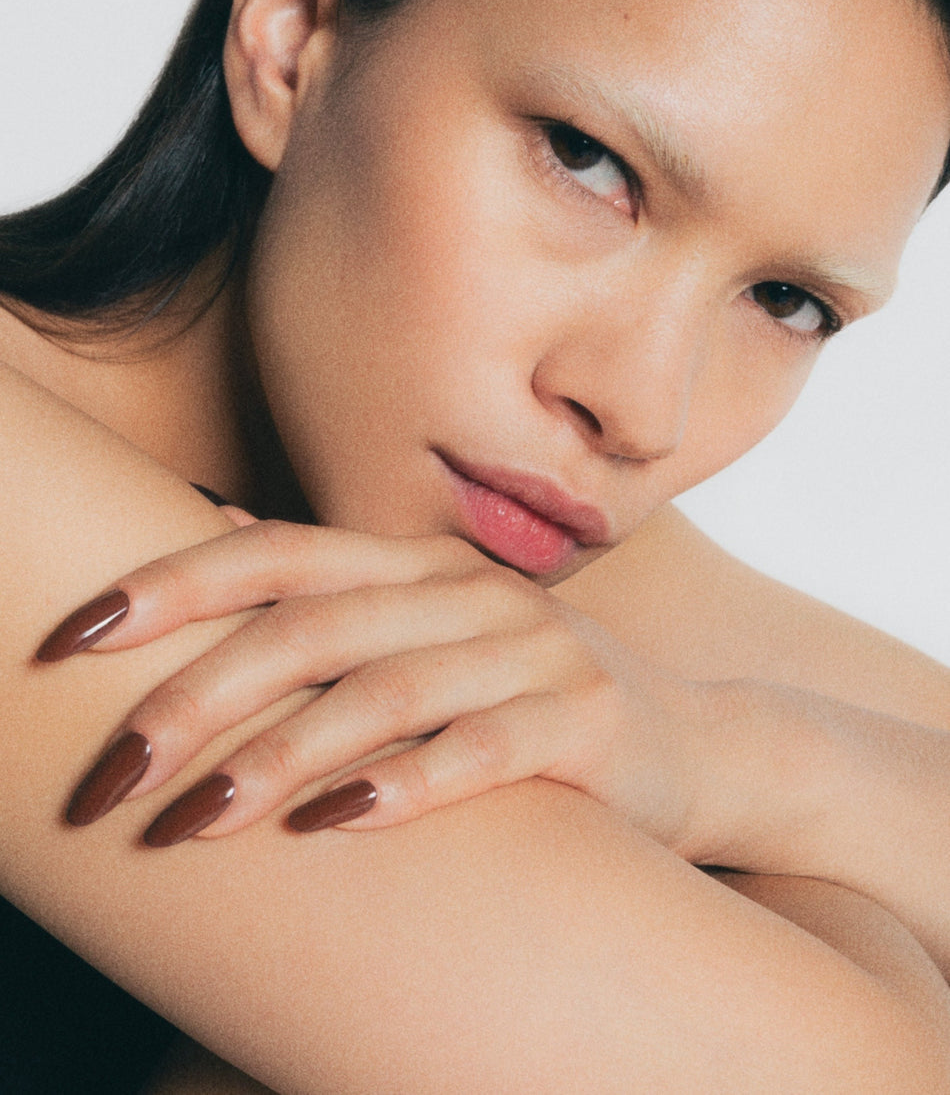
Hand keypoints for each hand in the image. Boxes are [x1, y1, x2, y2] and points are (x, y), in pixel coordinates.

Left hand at [39, 520, 710, 850]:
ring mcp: (533, 651)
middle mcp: (471, 592)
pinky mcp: (583, 721)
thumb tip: (220, 530)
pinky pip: (482, 751)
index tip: (80, 635)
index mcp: (421, 566)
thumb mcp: (438, 631)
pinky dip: (406, 785)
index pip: (281, 556)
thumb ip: (340, 589)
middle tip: (118, 768)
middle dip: (204, 696)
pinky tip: (337, 823)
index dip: (175, 584)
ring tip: (200, 817)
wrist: (698, 744)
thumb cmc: (533, 695)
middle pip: (314, 629)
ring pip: (386, 692)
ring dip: (284, 754)